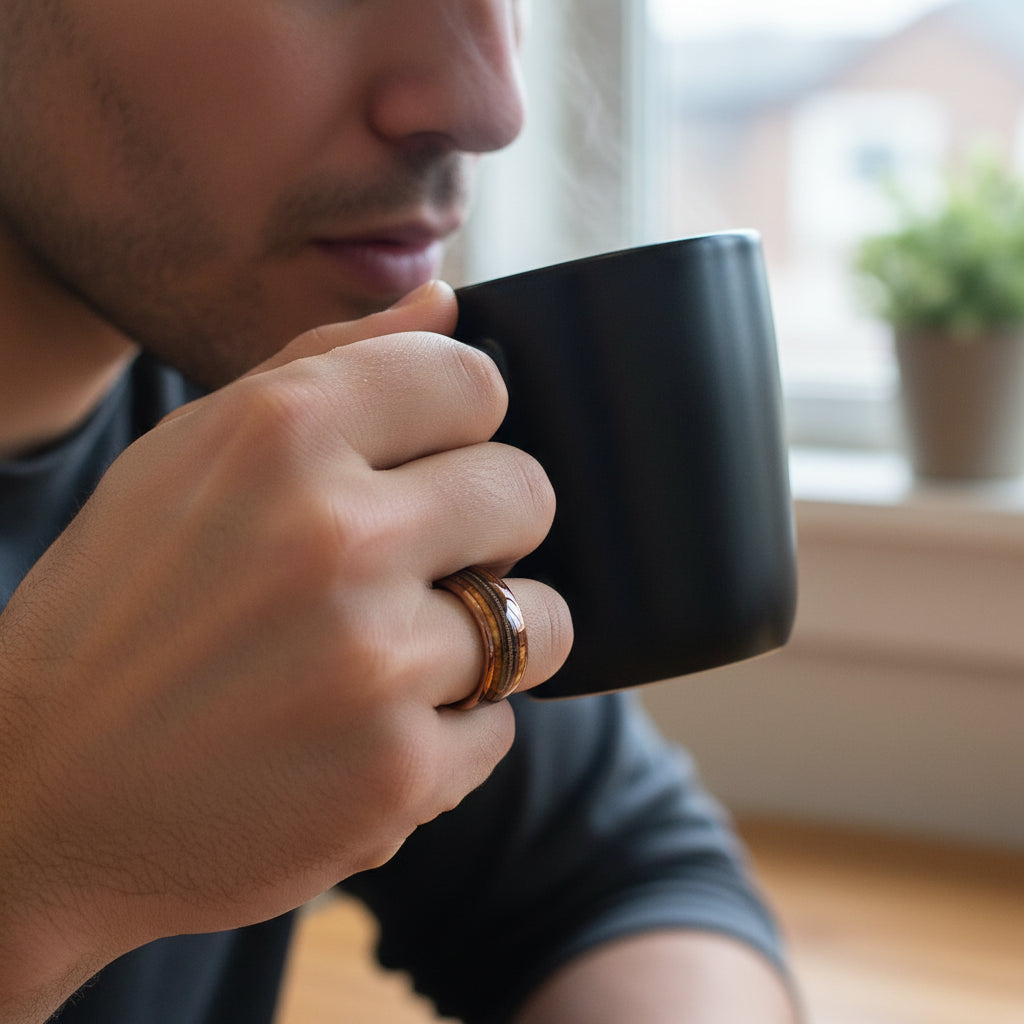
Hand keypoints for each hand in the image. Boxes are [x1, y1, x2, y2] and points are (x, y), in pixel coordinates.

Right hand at [0, 281, 571, 1015]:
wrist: (45, 800)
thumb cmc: (119, 614)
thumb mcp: (189, 457)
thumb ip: (326, 361)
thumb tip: (445, 301)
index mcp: (280, 433)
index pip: (475, 382)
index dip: (463, 426)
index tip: (434, 460)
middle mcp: (334, 537)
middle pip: (525, 492)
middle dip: (488, 529)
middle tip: (421, 565)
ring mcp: (373, 662)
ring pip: (542, 619)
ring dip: (487, 636)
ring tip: (397, 656)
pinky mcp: (398, 774)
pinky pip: (500, 724)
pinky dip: (450, 730)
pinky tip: (365, 733)